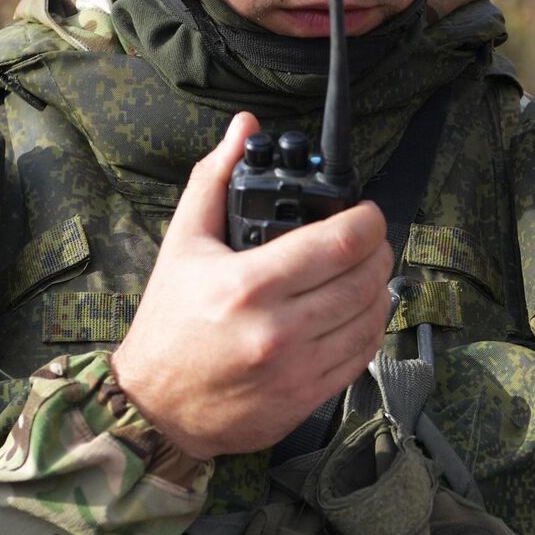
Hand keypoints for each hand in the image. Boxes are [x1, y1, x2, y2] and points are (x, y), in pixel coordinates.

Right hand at [111, 113, 393, 460]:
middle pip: (365, 278)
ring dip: (378, 289)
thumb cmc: (169, 324)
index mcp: (250, 284)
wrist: (155, 407)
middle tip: (369, 240)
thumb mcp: (184, 243)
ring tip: (363, 273)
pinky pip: (362, 357)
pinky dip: (369, 329)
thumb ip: (216, 178)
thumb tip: (244, 128)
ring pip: (371, 318)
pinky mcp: (307, 398)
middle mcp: (278, 330)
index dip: (368, 220)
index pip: (340, 243)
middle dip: (377, 250)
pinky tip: (354, 313)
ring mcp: (297, 369)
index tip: (366, 212)